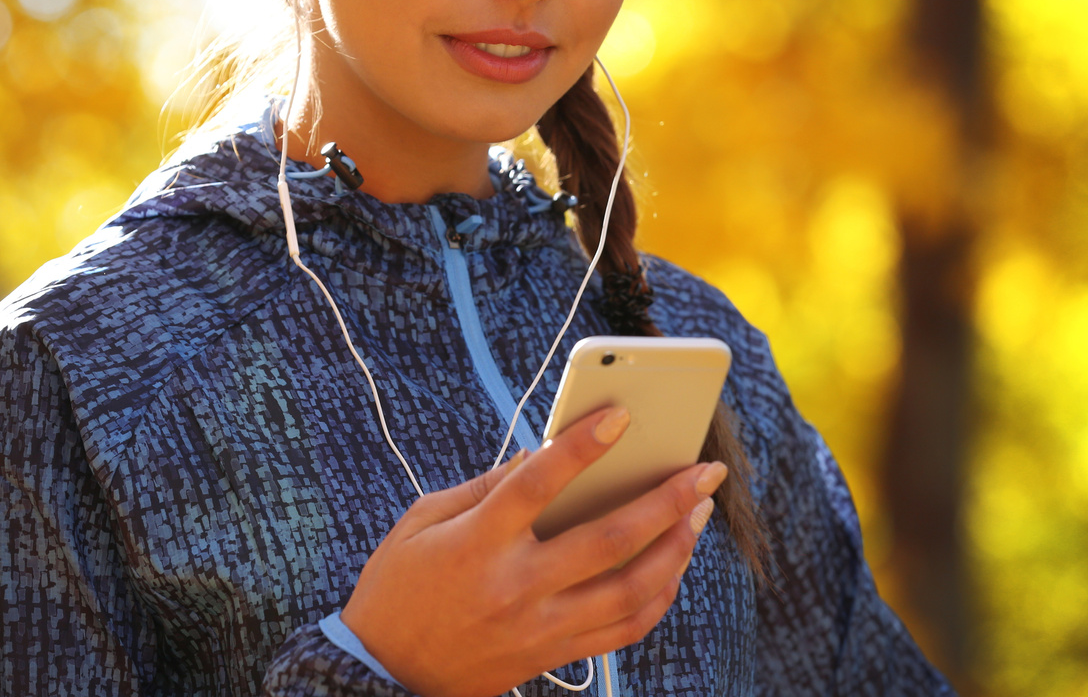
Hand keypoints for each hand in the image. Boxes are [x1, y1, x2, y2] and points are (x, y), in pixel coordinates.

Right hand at [340, 406, 726, 696]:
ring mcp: (538, 627)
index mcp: (476, 543)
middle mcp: (514, 586)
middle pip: (607, 539)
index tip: (622, 416)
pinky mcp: (550, 655)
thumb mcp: (422, 520)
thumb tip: (543, 454)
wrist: (383, 674)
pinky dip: (657, 598)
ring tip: (699, 513)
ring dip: (675, 549)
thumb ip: (484, 486)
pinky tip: (673, 568)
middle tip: (704, 470)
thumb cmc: (399, 585)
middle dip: (666, 501)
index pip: (537, 484)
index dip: (581, 446)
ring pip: (628, 590)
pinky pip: (621, 630)